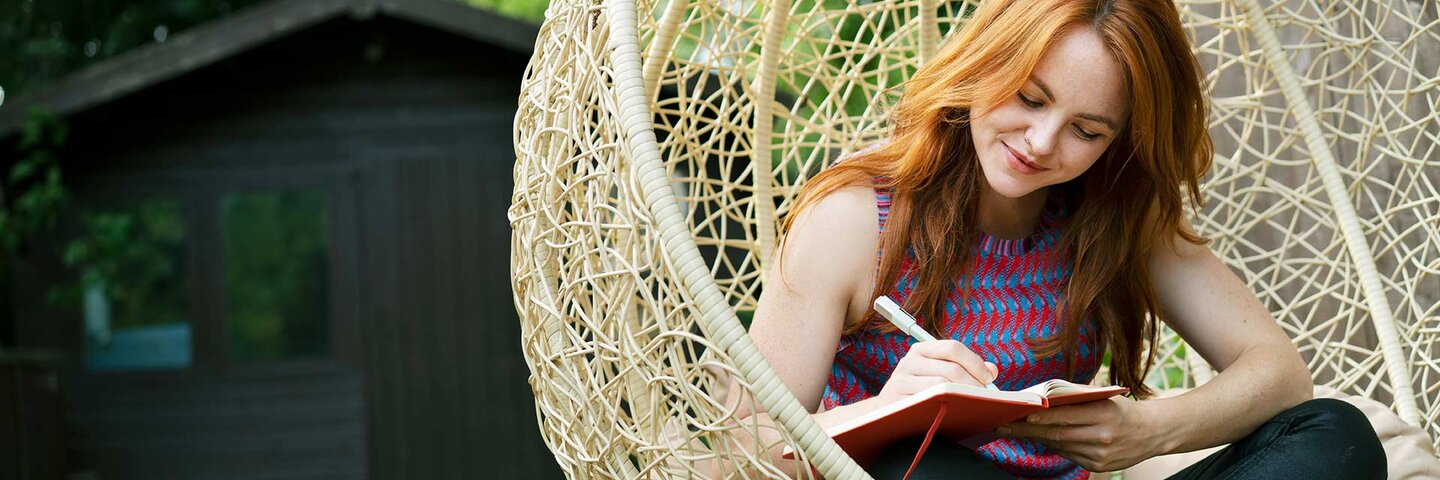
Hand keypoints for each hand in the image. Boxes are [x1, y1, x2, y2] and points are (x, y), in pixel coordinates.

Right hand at [876, 340, 998, 404]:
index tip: (988, 378)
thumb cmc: (918, 393)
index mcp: (921, 350)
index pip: (953, 347)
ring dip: (963, 396)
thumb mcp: (938, 374)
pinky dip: (945, 405)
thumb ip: (965, 369)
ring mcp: (902, 380)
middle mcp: (909, 360)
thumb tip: (992, 370)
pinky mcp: (898, 399)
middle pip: (951, 368)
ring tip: (973, 404)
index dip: (975, 362)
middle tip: (984, 396)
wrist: (885, 413)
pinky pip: (928, 401)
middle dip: (974, 383)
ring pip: (942, 386)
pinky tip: (953, 410)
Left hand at [994, 396, 1165, 471]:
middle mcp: (1103, 436)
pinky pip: (1069, 455)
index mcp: (1105, 414)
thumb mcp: (1104, 396)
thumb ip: (1075, 396)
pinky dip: (1054, 446)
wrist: (1153, 431)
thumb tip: (1042, 398)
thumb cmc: (1122, 408)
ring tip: (1016, 429)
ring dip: (1037, 438)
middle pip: (1058, 434)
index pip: (1067, 416)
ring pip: (1061, 446)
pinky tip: (1041, 438)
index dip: (1042, 417)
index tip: (1022, 414)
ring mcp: (1101, 454)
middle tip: (1004, 425)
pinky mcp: (1099, 466)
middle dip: (1028, 430)